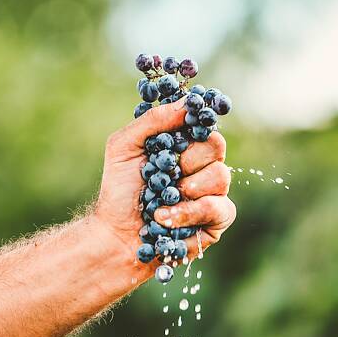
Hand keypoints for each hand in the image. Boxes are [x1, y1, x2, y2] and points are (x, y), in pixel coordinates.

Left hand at [92, 99, 235, 267]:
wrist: (116, 234)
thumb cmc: (119, 190)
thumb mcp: (124, 146)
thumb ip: (153, 121)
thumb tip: (187, 102)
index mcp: (183, 145)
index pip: (203, 124)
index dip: (196, 124)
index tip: (179, 133)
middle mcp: (202, 165)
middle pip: (216, 146)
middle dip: (187, 160)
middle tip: (166, 173)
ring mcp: (212, 192)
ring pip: (221, 176)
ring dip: (187, 190)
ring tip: (161, 203)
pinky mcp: (216, 220)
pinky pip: (220, 208)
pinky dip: (191, 213)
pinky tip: (167, 219)